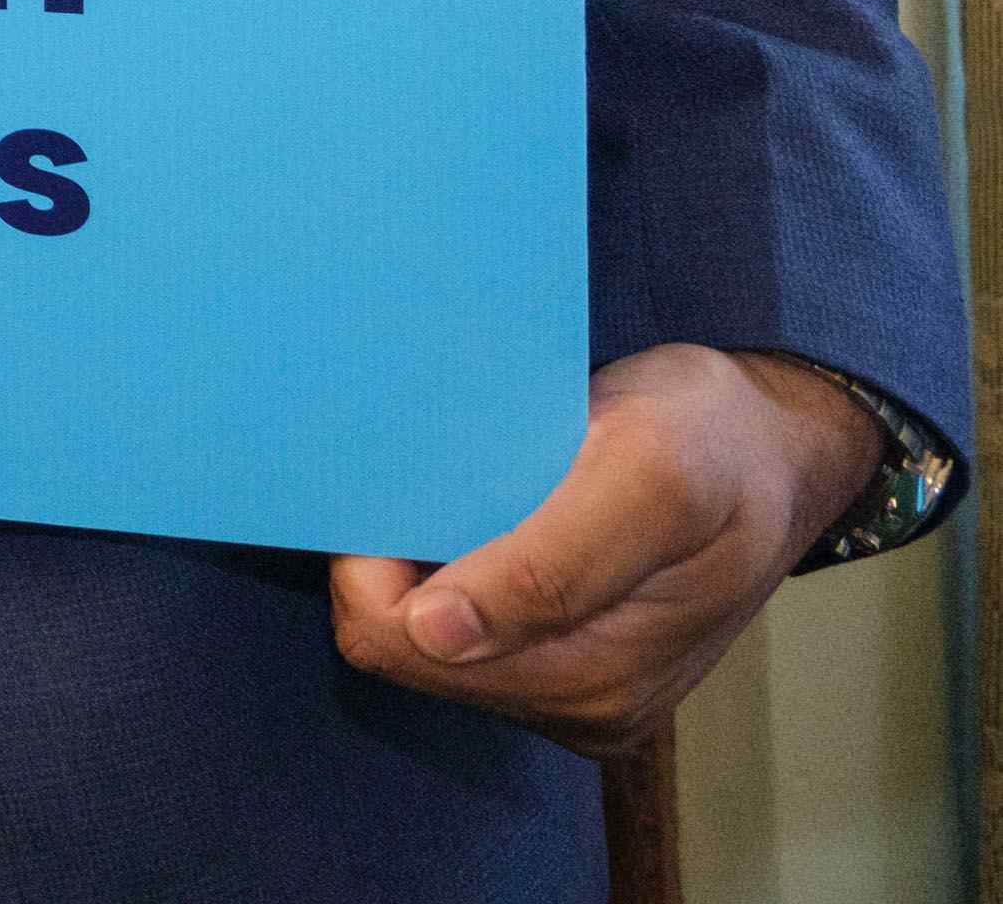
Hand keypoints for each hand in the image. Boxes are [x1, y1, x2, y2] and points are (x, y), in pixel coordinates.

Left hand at [328, 344, 884, 752]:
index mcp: (595, 677)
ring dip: (435, 564)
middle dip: (405, 563)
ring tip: (490, 494)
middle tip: (449, 475)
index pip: (398, 643)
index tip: (397, 484)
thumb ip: (546, 566)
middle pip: (405, 648)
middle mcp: (584, 705)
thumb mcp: (647, 473)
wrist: (777, 451)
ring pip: (430, 640)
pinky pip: (468, 629)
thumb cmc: (717, 444)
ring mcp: (579, 693)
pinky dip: (463, 569)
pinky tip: (504, 519)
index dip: (371, 562)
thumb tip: (438, 634)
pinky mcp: (572, 666)